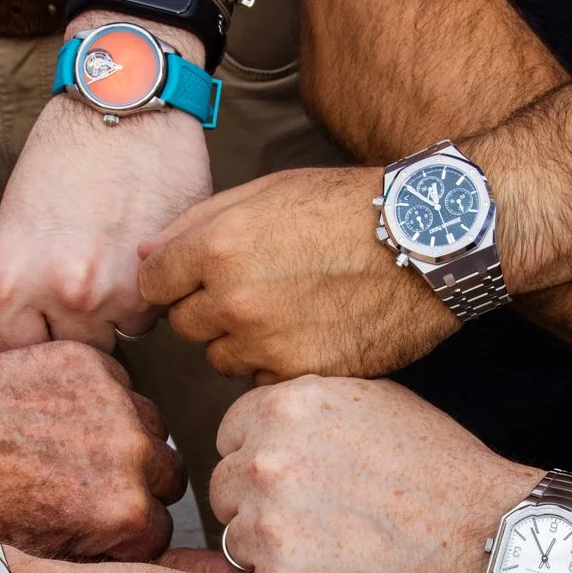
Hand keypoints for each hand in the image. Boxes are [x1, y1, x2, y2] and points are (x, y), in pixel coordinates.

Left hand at [0, 81, 210, 352]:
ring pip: (115, 339)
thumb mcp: (15, 226)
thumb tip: (32, 340)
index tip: (40, 341)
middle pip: (65, 356)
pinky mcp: (157, 280)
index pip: (11, 354)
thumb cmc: (64, 154)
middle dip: (73, 335)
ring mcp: (113, 293)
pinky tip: (140, 256)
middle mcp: (59, 294)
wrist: (125, 105)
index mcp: (10, 281)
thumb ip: (22, 290)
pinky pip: (150, 316)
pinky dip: (147, 297)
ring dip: (115, 318)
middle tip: (82, 301)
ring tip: (113, 267)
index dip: (27, 350)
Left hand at [0, 345, 185, 559]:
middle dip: (139, 484)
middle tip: (94, 483)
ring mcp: (115, 402)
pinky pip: (119, 383)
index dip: (130, 532)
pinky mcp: (91, 363)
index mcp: (124, 512)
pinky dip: (97, 397)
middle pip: (168, 475)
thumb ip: (98, 549)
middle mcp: (132, 455)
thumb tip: (125, 547)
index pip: (160, 530)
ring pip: (150, 425)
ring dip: (125, 437)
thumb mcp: (41, 552)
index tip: (107, 525)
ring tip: (76, 445)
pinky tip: (57, 411)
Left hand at [137, 167, 457, 380]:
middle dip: (209, 309)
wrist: (426, 241)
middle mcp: (234, 301)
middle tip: (257, 287)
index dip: (175, 278)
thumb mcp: (267, 191)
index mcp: (216, 248)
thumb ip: (196, 223)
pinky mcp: (302, 375)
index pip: (154, 284)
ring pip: (222, 358)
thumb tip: (145, 256)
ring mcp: (268, 345)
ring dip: (242, 341)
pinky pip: (263, 382)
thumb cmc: (347, 207)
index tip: (198, 275)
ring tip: (290, 309)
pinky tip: (311, 334)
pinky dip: (278, 365)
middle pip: (185, 325)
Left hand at [213, 376, 536, 572]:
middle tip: (312, 524)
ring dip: (270, 553)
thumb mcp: (377, 403)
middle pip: (223, 491)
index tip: (289, 480)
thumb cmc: (444, 471)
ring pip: (236, 544)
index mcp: (284, 409)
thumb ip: (310, 408)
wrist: (489, 541)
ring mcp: (269, 530)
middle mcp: (266, 464)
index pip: (229, 436)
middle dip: (257, 506)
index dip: (258, 458)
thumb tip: (272, 422)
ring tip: (331, 556)